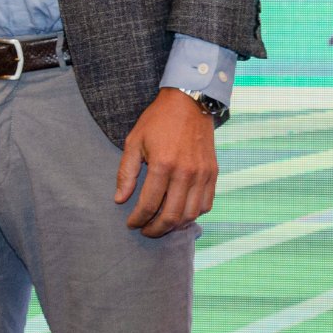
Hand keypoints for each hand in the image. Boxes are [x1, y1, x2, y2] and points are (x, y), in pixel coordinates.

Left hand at [115, 88, 217, 237]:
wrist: (189, 102)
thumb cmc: (158, 120)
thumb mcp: (134, 141)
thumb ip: (126, 173)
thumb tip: (119, 199)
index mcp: (163, 165)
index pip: (148, 204)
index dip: (137, 219)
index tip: (131, 223)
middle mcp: (185, 173)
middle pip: (171, 216)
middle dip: (155, 229)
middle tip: (145, 230)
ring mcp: (202, 175)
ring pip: (190, 215)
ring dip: (174, 226)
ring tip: (161, 224)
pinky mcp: (213, 174)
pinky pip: (205, 205)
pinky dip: (193, 214)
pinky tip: (180, 213)